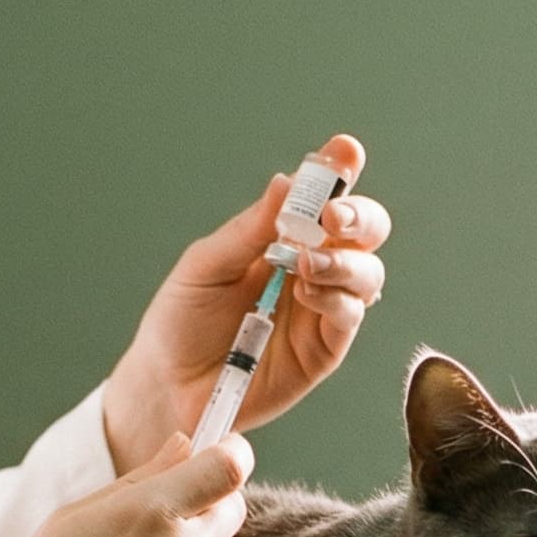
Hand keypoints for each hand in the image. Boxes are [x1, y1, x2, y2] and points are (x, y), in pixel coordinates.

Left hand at [103, 132, 391, 469]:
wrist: (167, 384)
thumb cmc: (182, 321)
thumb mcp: (207, 264)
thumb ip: (250, 229)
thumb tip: (286, 183)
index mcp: (284, 239)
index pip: (325, 198)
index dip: (341, 172)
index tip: (344, 152)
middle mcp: (313, 269)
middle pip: (365, 232)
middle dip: (360, 215)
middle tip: (331, 216)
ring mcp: (322, 310)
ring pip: (368, 273)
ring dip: (346, 261)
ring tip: (306, 264)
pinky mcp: (324, 351)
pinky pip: (349, 317)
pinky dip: (336, 300)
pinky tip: (306, 294)